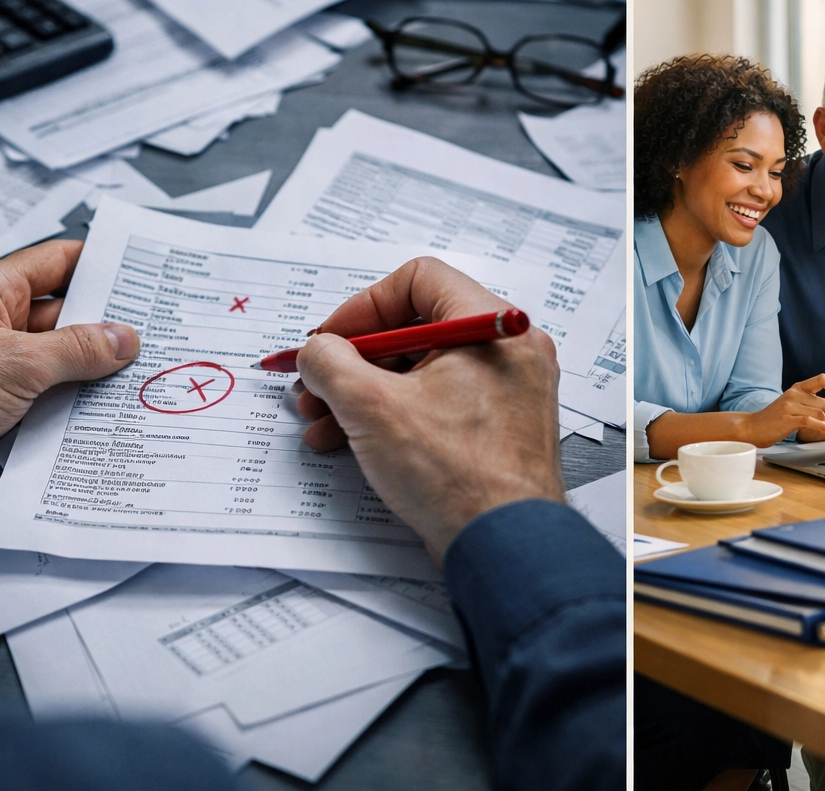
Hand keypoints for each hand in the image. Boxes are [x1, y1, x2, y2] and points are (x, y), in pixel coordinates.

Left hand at [0, 240, 139, 509]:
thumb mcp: (16, 363)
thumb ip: (78, 349)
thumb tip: (123, 338)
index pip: (56, 263)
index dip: (100, 265)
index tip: (140, 272)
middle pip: (64, 316)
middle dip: (106, 327)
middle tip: (154, 332)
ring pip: (59, 360)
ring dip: (92, 371)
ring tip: (139, 375)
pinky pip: (46, 395)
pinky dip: (73, 402)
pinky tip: (102, 410)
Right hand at [293, 257, 562, 562]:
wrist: (503, 544)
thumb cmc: (457, 475)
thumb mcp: (371, 407)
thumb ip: (331, 362)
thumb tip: (318, 350)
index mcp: (492, 326)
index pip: (419, 280)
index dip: (362, 307)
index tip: (329, 341)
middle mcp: (509, 351)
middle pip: (417, 328)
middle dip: (355, 360)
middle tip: (315, 385)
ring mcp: (509, 392)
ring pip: (423, 371)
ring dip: (365, 392)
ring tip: (322, 422)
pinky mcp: (499, 429)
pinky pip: (440, 403)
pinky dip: (395, 416)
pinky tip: (350, 442)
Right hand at [745, 375, 824, 445]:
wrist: (751, 427)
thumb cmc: (774, 420)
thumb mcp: (796, 410)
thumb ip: (816, 408)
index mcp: (797, 388)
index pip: (822, 379)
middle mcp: (794, 393)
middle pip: (824, 402)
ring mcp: (790, 405)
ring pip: (820, 411)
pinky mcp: (787, 418)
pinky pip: (810, 421)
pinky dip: (823, 427)